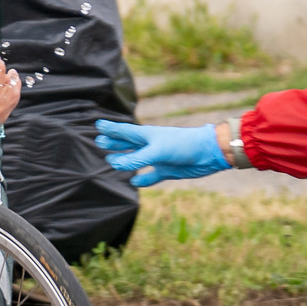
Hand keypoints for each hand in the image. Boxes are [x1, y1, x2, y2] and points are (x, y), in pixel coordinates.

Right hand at [94, 120, 228, 187]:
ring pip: (136, 159)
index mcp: (146, 135)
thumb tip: (115, 164)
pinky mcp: (166, 170)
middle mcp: (150, 145)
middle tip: (100, 141)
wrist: (208, 153)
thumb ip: (136, 158)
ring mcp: (158, 158)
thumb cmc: (182, 144)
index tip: (98, 124)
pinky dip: (143, 179)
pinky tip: (136, 181)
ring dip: (124, 160)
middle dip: (114, 143)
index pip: (123, 131)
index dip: (111, 129)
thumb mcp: (156, 151)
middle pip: (127, 143)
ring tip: (111, 160)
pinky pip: (150, 175)